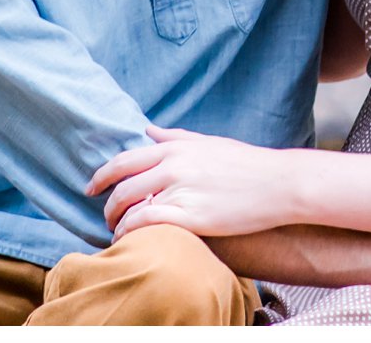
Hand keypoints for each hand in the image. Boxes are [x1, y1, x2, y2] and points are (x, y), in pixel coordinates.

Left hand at [88, 125, 293, 237]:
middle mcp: (173, 166)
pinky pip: (148, 224)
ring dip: (117, 223)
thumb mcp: (209, 142)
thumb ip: (175, 137)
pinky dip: (133, 233)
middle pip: (121, 187)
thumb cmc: (246, 163)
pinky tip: (133, 240)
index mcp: (175, 148)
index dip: (101, 176)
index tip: (91, 188)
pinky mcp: (191, 216)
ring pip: (131, 207)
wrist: (279, 184)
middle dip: (107, 206)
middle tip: (106, 218)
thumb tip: (148, 131)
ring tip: (119, 233)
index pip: (123, 160)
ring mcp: (181, 191)